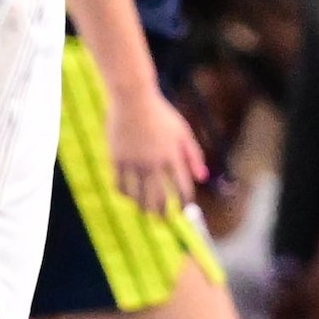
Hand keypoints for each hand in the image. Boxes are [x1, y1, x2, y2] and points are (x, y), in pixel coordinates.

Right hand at [107, 77, 207, 217]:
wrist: (132, 98)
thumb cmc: (160, 114)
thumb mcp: (182, 131)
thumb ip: (193, 155)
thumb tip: (202, 178)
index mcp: (172, 157)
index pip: (182, 189)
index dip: (183, 203)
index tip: (182, 208)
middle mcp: (154, 163)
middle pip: (159, 199)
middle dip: (162, 213)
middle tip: (163, 219)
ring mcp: (134, 162)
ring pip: (138, 196)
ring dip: (143, 208)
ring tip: (145, 212)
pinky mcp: (117, 159)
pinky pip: (120, 185)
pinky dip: (125, 194)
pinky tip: (128, 196)